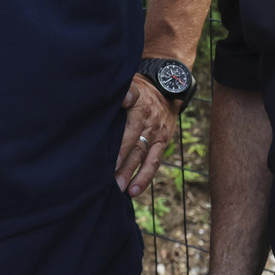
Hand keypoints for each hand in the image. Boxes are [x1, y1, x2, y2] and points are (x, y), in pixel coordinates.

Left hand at [115, 73, 179, 196]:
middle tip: (108, 179)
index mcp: (138, 104)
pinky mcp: (162, 142)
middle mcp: (148, 119)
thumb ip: (123, 92)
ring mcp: (156, 132)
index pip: (130, 123)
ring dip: (131, 173)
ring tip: (119, 188)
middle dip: (122, 162)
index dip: (122, 141)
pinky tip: (134, 190)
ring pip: (143, 155)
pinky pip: (155, 161)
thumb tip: (120, 99)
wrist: (167, 88)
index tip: (108, 152)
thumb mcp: (131, 83)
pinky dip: (145, 177)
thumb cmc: (140, 89)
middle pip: (134, 143)